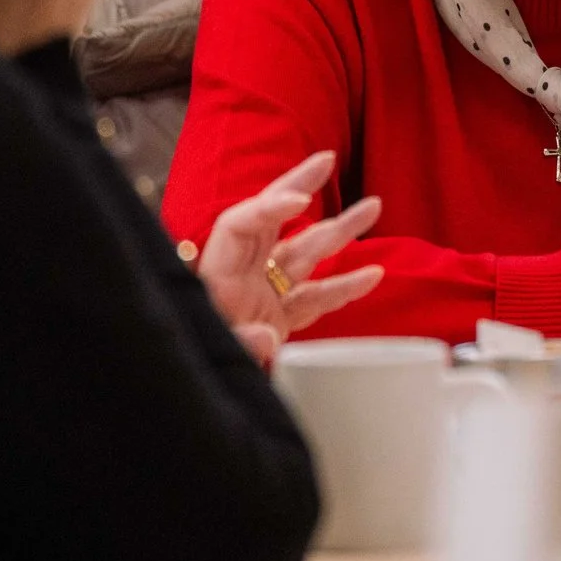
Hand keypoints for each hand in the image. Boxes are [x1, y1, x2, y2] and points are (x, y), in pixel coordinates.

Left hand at [196, 151, 385, 365]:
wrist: (186, 400)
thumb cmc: (194, 363)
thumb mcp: (211, 351)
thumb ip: (238, 344)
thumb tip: (268, 337)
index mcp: (215, 278)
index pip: (240, 226)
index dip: (269, 208)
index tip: (302, 201)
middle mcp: (241, 279)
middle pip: (271, 222)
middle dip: (299, 187)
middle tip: (327, 160)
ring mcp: (263, 298)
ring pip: (304, 255)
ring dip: (338, 230)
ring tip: (373, 206)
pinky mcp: (278, 322)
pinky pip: (315, 298)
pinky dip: (343, 286)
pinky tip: (373, 274)